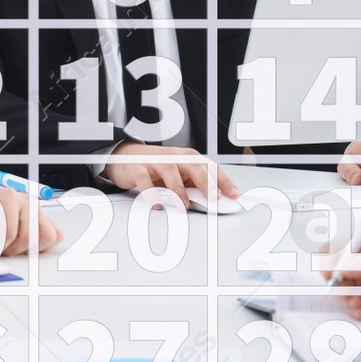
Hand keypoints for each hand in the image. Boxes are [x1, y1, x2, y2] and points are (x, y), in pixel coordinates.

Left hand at [0, 182, 62, 254]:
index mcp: (8, 198)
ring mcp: (37, 210)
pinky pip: (56, 235)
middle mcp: (26, 201)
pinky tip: (26, 245)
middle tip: (1, 248)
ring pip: (49, 235)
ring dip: (31, 248)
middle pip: (32, 236)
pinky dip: (43, 245)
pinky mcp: (43, 219)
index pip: (10, 234)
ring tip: (14, 247)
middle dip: (14, 249)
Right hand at [101, 143, 239, 202]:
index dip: (224, 180)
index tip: (234, 194)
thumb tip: (215, 201)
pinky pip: (144, 179)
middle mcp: (173, 157)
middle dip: (205, 182)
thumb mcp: (179, 175)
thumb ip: (194, 186)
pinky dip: (151, 192)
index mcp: (186, 158)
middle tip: (213, 198)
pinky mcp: (137, 168)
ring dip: (179, 189)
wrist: (126, 157)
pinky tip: (157, 204)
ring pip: (170, 170)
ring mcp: (154, 161)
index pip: (209, 167)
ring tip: (185, 205)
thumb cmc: (156, 167)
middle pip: (193, 165)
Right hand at [327, 236, 360, 319]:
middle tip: (344, 290)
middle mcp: (358, 263)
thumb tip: (345, 267)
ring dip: (344, 298)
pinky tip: (360, 310)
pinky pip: (350, 305)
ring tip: (356, 303)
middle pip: (332, 271)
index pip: (335, 248)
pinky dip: (352, 309)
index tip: (332, 271)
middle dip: (335, 282)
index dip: (329, 259)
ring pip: (339, 290)